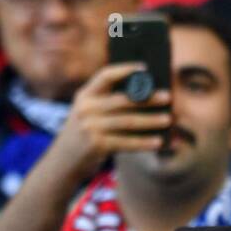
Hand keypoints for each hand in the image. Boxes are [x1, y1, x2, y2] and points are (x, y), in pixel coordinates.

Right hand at [52, 62, 171, 182]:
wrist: (63, 162)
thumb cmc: (84, 134)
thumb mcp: (87, 113)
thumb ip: (108, 103)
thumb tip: (148, 98)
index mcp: (84, 96)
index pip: (105, 76)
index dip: (125, 70)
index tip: (145, 68)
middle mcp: (85, 109)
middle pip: (123, 100)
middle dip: (148, 98)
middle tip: (168, 97)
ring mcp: (90, 127)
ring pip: (128, 121)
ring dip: (151, 120)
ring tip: (168, 119)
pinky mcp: (96, 145)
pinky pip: (126, 142)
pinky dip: (144, 142)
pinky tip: (158, 142)